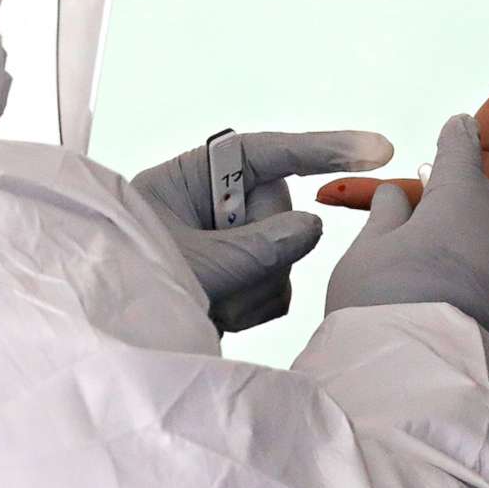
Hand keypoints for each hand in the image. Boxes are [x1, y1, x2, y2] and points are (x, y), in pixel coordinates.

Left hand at [133, 129, 393, 331]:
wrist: (111, 339)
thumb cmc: (128, 283)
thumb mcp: (189, 263)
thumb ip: (253, 247)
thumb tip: (312, 227)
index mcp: (194, 177)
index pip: (269, 152)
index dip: (325, 148)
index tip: (378, 148)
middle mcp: (218, 205)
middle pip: (281, 212)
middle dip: (259, 250)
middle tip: (214, 278)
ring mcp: (233, 243)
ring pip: (283, 256)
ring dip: (251, 287)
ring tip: (204, 302)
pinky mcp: (243, 278)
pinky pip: (277, 288)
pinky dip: (253, 306)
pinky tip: (217, 316)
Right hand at [322, 115, 488, 359]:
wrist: (426, 383)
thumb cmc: (387, 306)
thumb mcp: (369, 251)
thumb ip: (385, 214)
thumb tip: (398, 197)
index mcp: (462, 193)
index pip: (461, 146)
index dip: (454, 138)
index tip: (460, 129)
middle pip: (481, 201)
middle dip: (458, 209)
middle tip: (424, 236)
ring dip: (473, 254)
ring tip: (434, 288)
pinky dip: (486, 292)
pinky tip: (457, 316)